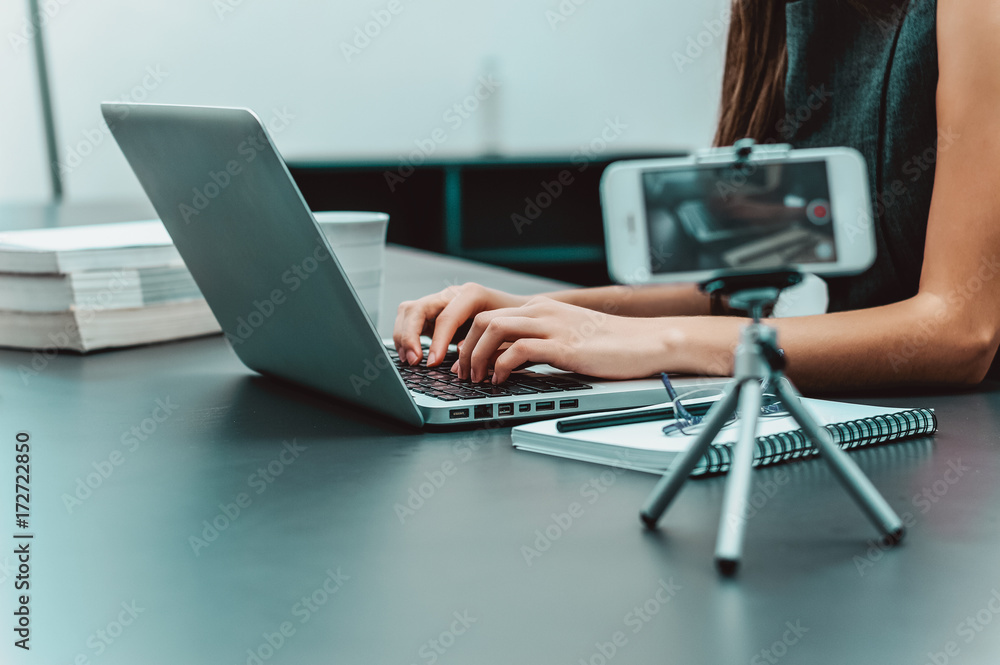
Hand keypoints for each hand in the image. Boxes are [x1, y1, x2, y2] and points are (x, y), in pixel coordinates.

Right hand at [393, 282, 528, 365]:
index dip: (436, 341)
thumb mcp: (507, 332)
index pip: (445, 317)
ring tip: (410, 360)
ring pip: (408, 311)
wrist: (522, 313)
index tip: (432, 363)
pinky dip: (406, 338)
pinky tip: (411, 356)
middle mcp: (451, 295)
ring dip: (403, 336)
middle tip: (414, 361)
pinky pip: (411, 321)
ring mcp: (440, 302)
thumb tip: (460, 362)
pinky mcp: (434, 314)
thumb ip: (484, 345)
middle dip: (410, 336)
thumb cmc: (516, 321)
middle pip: (416, 308)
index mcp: (470, 294)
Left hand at [454, 296, 663, 382]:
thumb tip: (509, 362)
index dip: (470, 341)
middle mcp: (543, 312)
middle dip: (465, 348)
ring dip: (478, 356)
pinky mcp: (563, 346)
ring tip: (478, 378)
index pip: (490, 316)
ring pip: (494, 329)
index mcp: (542, 308)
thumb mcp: (567, 338)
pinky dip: (502, 366)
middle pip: (484, 320)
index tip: (464, 364)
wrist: (646, 343)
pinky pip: (518, 349)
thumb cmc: (611, 346)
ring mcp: (553, 327)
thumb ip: (539, 343)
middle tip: (464, 374)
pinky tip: (501, 381)